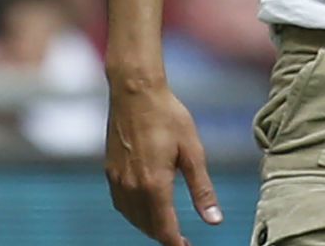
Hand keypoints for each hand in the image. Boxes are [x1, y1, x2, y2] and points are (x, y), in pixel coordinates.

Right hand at [105, 80, 221, 245]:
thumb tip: (214, 220)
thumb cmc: (169, 117)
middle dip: (164, 236)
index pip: (164, 228)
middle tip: (181, 240)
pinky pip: (121, 204)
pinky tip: (146, 208)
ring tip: (166, 227)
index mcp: (154, 185)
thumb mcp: (193, 152)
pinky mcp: (110, 172)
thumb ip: (202, 189)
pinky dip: (135, 213)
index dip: (176, 243)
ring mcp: (117, 181)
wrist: (135, 94)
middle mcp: (131, 188)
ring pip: (132, 217)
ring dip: (149, 226)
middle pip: (147, 226)